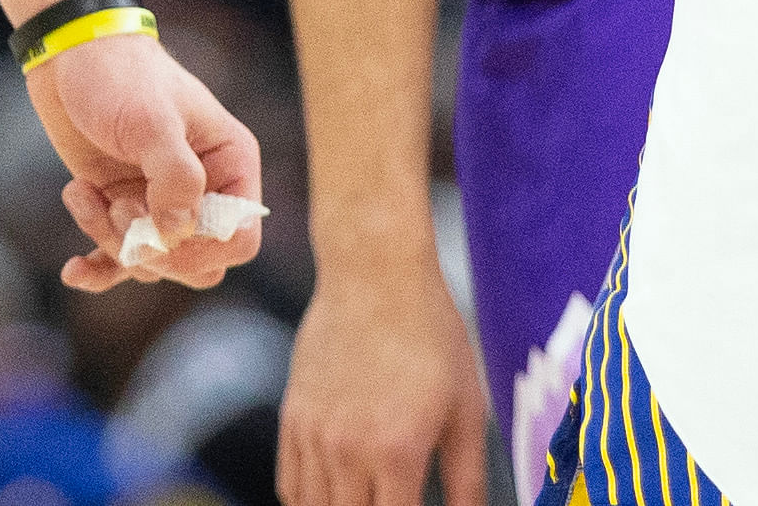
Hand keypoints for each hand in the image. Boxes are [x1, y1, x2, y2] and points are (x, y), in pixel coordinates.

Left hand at [29, 31, 262, 293]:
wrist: (69, 57)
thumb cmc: (120, 76)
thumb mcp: (151, 120)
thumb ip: (175, 178)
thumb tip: (175, 234)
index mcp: (230, 164)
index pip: (239, 238)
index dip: (201, 247)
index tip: (159, 228)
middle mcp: (203, 190)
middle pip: (197, 263)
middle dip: (153, 250)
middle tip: (118, 208)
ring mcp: (161, 203)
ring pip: (152, 262)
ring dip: (112, 240)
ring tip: (83, 192)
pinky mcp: (123, 209)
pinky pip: (119, 262)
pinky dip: (97, 270)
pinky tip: (73, 269)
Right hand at [281, 253, 490, 505]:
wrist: (374, 273)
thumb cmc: (431, 334)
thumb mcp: (466, 407)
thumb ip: (468, 478)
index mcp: (398, 451)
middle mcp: (348, 450)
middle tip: (393, 503)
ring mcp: (314, 435)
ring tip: (367, 502)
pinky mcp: (293, 418)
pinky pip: (289, 485)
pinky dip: (307, 503)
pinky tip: (334, 498)